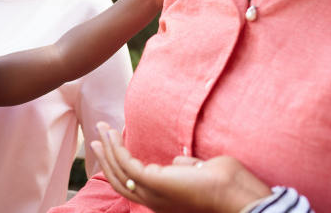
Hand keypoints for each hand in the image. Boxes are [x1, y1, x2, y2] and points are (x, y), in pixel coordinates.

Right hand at [90, 122, 270, 212]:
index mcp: (164, 199)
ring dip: (107, 149)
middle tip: (95, 137)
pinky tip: (112, 134)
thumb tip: (177, 161)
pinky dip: (115, 148)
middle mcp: (154, 200)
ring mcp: (152, 193)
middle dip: (105, 157)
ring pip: (118, 172)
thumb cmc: (226, 184)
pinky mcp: (153, 182)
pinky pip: (126, 164)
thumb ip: (185, 167)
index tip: (110, 146)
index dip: (118, 166)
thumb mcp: (200, 172)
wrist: (235, 193)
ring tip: (100, 129)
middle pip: (119, 180)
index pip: (133, 184)